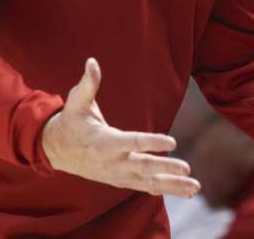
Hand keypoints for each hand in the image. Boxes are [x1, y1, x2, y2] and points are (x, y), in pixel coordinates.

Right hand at [41, 58, 199, 196]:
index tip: (171, 142)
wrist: (58, 151)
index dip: (151, 142)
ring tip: (195, 186)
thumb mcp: (76, 103)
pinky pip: (147, 187)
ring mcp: (118, 175)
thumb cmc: (72, 122)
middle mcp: (113, 162)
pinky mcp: (122, 181)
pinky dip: (167, 189)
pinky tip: (187, 191)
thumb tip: (92, 62)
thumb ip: (88, 84)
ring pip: (148, 182)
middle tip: (187, 168)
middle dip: (166, 168)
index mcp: (103, 142)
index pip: (131, 143)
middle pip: (143, 167)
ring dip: (173, 185)